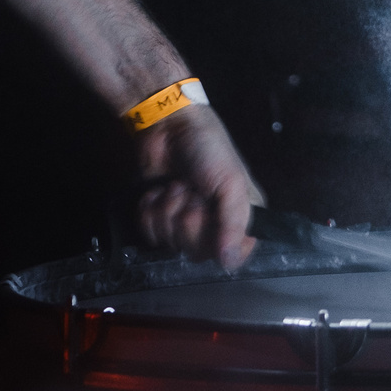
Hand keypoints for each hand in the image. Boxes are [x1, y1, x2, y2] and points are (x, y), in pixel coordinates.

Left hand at [135, 103, 263, 270]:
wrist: (166, 125)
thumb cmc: (207, 149)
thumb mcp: (231, 182)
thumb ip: (235, 224)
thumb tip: (231, 264)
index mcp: (241, 216)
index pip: (235, 255)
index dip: (219, 243)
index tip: (212, 219)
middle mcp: (214, 224)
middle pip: (199, 253)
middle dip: (189, 219)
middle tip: (190, 192)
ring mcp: (184, 222)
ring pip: (172, 244)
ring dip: (168, 210)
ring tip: (174, 185)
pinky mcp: (159, 217)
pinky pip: (150, 234)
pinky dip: (150, 211)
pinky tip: (157, 191)